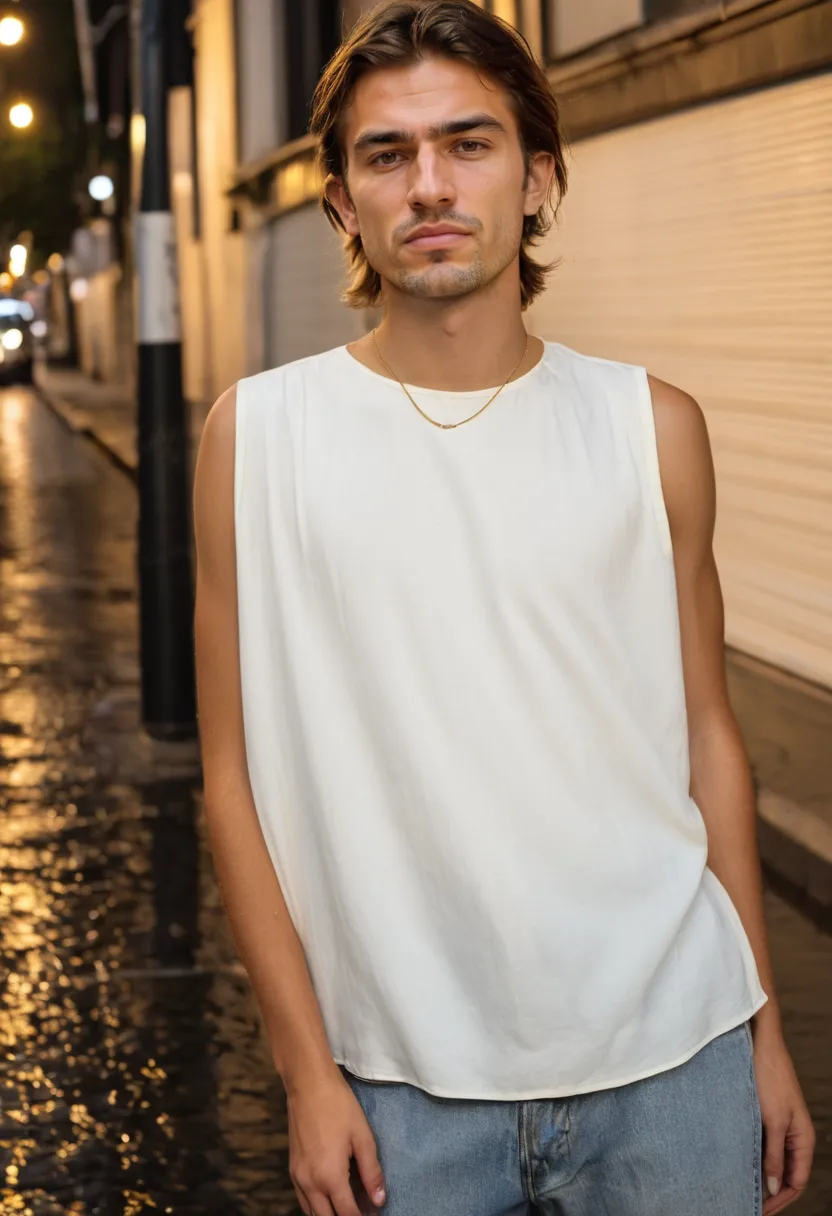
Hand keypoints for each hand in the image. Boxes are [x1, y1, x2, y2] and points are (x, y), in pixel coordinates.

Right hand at [286, 1068, 386, 1215]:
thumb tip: (379, 1199)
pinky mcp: (292, 1168)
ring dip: (329, 1215)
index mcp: (330, 1176)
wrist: (308, 1085)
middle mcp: (310, 1183)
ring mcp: (297, 1177)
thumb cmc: (338, 1106)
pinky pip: (303, 1199)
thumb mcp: (362, 1137)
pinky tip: (329, 1197)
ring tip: (347, 1206)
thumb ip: (371, 1172)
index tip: (373, 1215)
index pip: (347, 1214)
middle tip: (361, 1211)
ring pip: (312, 1213)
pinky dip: (316, 1206)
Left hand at [753, 1025, 814, 1212]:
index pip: (797, 1182)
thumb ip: (774, 1156)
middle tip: (746, 1204)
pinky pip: (762, 1143)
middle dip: (770, 1192)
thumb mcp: (772, 1120)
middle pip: (786, 1174)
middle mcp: (794, 1134)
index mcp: (803, 1139)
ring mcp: (779, 1124)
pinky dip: (752, 1156)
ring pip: (772, 1159)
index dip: (780, 1201)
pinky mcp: (764, 1113)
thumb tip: (775, 1189)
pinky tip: (736, 1161)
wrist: (759, 1042)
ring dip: (760, 1174)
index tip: (758, 1212)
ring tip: (739, 1187)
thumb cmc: (769, 1076)